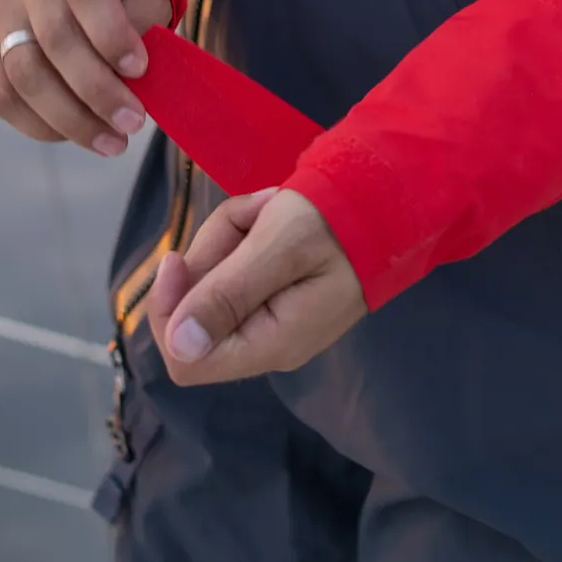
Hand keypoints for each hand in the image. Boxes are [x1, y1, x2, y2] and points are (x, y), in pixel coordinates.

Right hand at [0, 0, 171, 155]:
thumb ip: (144, 30)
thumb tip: (133, 82)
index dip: (111, 34)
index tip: (139, 69)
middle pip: (54, 40)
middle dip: (97, 91)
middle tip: (132, 123)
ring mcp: (2, 19)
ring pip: (24, 76)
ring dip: (72, 120)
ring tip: (113, 143)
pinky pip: (4, 99)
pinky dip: (43, 128)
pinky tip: (79, 137)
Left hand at [146, 190, 368, 384]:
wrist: (392, 201)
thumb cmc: (340, 221)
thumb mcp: (279, 247)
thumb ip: (228, 295)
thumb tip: (179, 347)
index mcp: (270, 343)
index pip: (185, 360)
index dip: (168, 312)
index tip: (178, 260)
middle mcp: (267, 344)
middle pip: (195, 315)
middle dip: (206, 258)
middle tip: (247, 217)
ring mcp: (271, 322)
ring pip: (211, 285)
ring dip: (226, 237)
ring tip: (267, 207)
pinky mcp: (275, 299)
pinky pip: (234, 274)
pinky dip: (240, 238)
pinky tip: (270, 215)